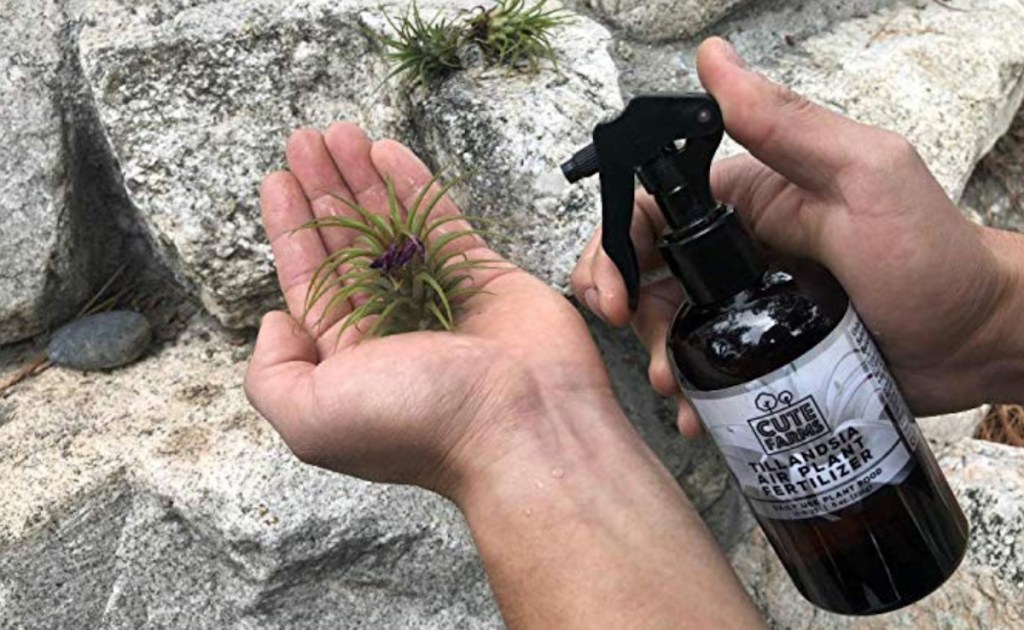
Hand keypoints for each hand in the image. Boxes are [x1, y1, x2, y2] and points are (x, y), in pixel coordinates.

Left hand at [246, 113, 763, 629]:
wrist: (520, 424)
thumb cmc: (416, 423)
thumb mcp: (310, 419)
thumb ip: (271, 374)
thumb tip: (276, 321)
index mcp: (348, 359)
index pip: (311, 282)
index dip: (291, 231)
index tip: (278, 182)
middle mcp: (390, 326)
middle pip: (346, 245)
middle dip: (323, 193)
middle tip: (305, 142)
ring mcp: (439, 298)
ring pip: (391, 227)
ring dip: (362, 180)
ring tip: (339, 133)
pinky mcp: (483, 276)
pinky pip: (443, 222)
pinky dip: (414, 186)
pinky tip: (387, 153)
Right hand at [572, 37, 1023, 435]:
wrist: (979, 342)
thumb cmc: (933, 256)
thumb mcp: (864, 179)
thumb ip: (787, 125)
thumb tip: (713, 61)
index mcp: (748, 199)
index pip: (653, 207)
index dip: (616, 241)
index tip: (612, 287)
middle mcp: (738, 249)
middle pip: (647, 270)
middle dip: (624, 302)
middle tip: (629, 334)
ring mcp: (748, 304)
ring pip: (671, 324)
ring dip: (655, 353)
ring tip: (672, 386)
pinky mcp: (763, 353)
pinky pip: (708, 368)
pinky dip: (691, 392)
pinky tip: (694, 414)